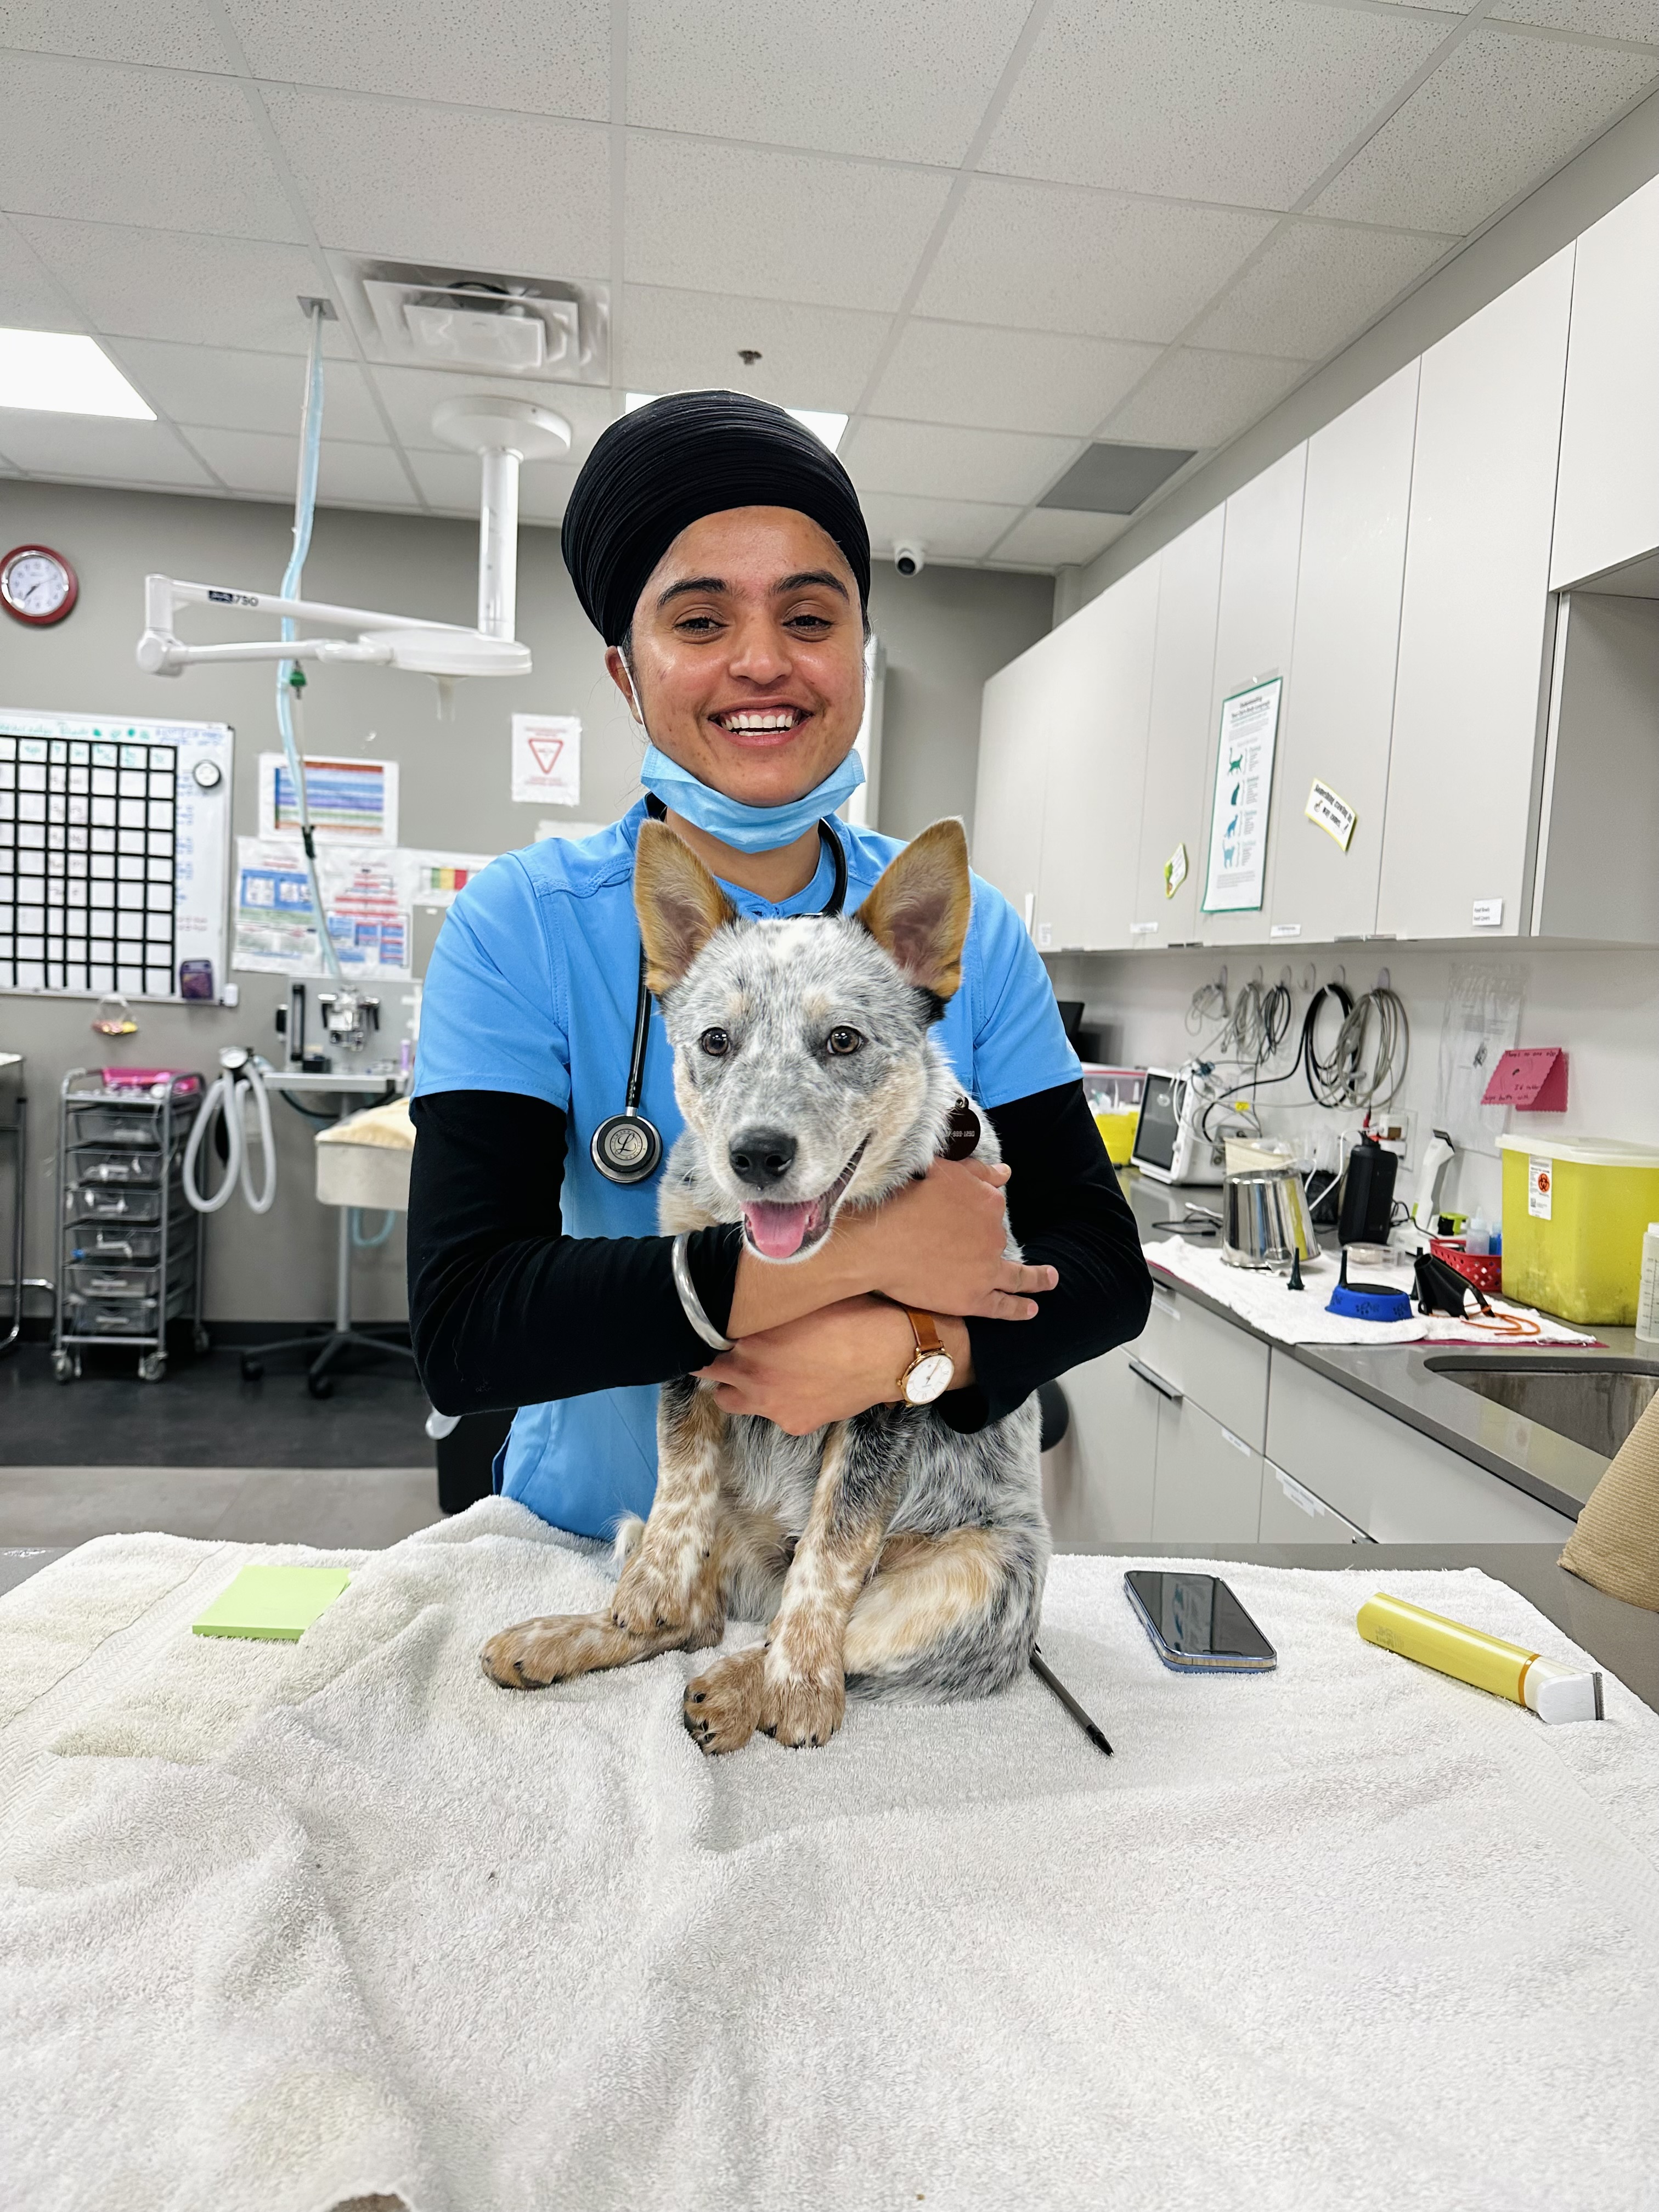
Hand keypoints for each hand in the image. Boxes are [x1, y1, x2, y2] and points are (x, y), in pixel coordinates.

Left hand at [698, 1297, 966, 1434]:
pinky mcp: (792, 1423)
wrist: (892, 1354)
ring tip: (754, 1372)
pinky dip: (776, 1402)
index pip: (704, 1336)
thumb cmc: (853, 1314)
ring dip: (734, 1386)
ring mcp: (770, 1404)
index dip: (708, 1330)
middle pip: (707, 1372)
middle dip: (713, 1361)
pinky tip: (797, 1386)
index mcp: (749, 1339)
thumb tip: (745, 1300)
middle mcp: (752, 1374)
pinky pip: (770, 1414)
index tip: (712, 1324)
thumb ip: (765, 1306)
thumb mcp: (801, 1301)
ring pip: (728, 1400)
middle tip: (725, 1349)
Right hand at [843, 1158, 1055, 1319]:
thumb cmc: (901, 1200)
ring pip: (1019, 1276)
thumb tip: (1006, 1173)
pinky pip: (1003, 1306)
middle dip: (986, 1242)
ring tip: (1049, 1280)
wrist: (877, 1241)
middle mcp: (994, 1235)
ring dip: (1037, 1278)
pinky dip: (1019, 1308)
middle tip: (965, 1246)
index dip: (977, 1212)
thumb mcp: (941, 1170)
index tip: (966, 1216)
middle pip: (997, 1238)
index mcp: (988, 1201)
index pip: (992, 1206)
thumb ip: (977, 1171)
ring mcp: (987, 1269)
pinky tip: (1031, 1310)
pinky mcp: (974, 1298)